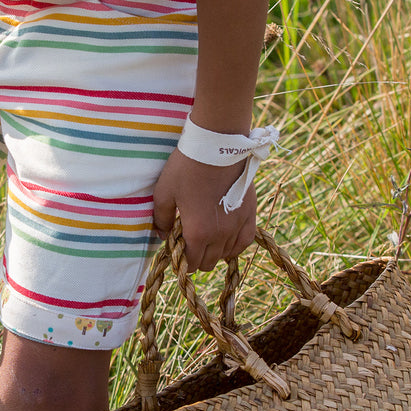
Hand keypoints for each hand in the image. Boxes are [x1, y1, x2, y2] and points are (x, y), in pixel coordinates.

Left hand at [152, 147, 256, 271]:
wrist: (217, 146)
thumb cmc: (186, 168)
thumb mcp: (163, 193)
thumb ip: (161, 219)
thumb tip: (163, 235)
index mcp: (198, 232)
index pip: (191, 263)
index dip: (182, 261)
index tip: (176, 250)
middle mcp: (220, 235)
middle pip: (208, 262)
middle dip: (196, 257)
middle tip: (188, 242)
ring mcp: (237, 225)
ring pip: (226, 254)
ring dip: (214, 251)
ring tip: (205, 238)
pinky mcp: (249, 214)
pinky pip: (245, 241)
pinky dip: (234, 245)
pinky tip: (226, 240)